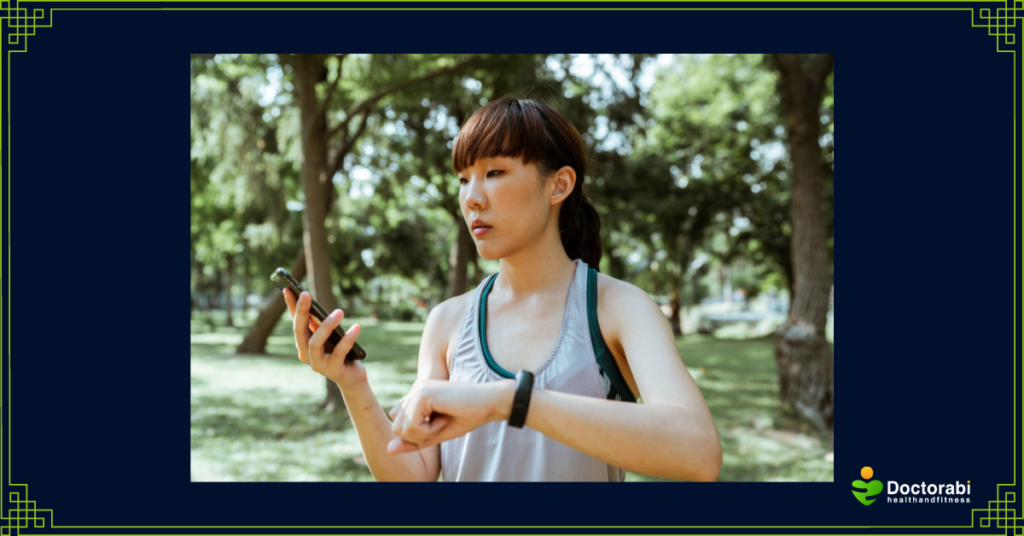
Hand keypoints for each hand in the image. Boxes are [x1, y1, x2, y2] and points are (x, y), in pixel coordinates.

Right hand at [283, 288, 365, 389]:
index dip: (291, 306)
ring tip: (339, 311)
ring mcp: (318, 364)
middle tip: (305, 293)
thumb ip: (320, 323)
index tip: (287, 288)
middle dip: (301, 311)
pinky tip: (356, 327)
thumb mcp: (329, 336)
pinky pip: (339, 352)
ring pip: (316, 343)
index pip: (295, 322)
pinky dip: (347, 339)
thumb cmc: (339, 352)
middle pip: (300, 331)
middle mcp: (306, 355)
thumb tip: (312, 301)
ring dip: (326, 325)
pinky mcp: (334, 370)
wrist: (351, 378)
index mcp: (302, 345)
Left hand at [386, 379, 514, 453]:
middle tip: (442, 423)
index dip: (418, 434)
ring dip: (425, 433)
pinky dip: (430, 430)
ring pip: (402, 429)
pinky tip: (445, 417)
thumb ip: (413, 441)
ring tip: (444, 420)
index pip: (398, 425)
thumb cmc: (467, 417)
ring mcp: (417, 390)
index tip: (440, 424)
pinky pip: (413, 426)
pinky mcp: (422, 394)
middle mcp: (414, 390)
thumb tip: (388, 450)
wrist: (489, 403)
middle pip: (396, 428)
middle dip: (419, 436)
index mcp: (416, 396)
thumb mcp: (436, 434)